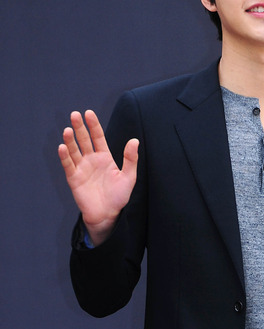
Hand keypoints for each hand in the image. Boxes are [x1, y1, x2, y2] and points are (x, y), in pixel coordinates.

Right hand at [58, 109, 138, 244]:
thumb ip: (131, 159)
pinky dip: (64, 156)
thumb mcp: (129, 177)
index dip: (93, 125)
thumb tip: (135, 140)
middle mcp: (91, 160)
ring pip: (74, 150)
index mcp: (105, 157)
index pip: (98, 137)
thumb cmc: (119, 197)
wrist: (108, 215)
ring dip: (70, 140)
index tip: (88, 113)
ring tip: (67, 130)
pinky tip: (62, 147)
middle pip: (84, 140)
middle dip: (79, 127)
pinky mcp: (74, 179)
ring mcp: (81, 168)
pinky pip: (68, 165)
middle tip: (74, 115)